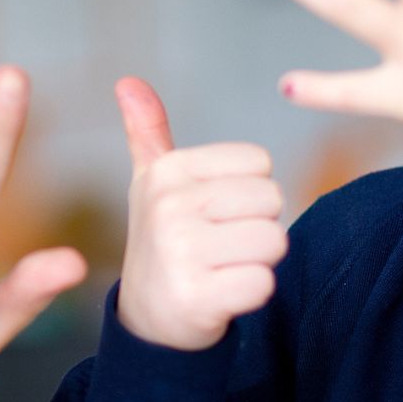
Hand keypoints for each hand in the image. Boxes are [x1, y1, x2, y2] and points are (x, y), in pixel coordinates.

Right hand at [115, 78, 286, 350]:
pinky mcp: (196, 297)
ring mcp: (180, 252)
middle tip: (222, 246)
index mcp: (167, 171)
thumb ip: (148, 133)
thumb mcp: (152, 184)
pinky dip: (252, 294)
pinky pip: (264, 284)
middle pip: (272, 200)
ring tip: (223, 269)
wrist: (147, 319)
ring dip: (258, 262)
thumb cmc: (164, 241)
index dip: (249, 193)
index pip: (259, 163)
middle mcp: (169, 206)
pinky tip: (222, 296)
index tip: (214, 214)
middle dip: (258, 227)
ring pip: (274, 242)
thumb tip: (128, 82)